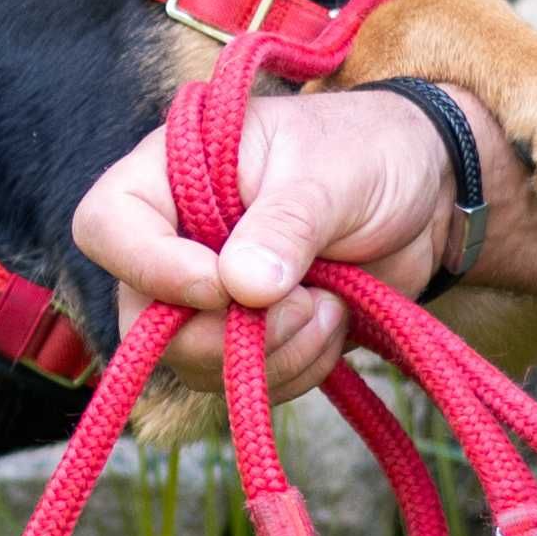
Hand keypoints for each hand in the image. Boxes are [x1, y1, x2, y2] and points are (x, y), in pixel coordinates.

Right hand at [71, 88, 458, 397]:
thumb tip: (239, 288)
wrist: (428, 191)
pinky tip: (337, 322)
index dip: (148, 267)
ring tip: (331, 305)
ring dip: (273, 353)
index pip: (109, 225)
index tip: (220, 286)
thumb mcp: (331, 174)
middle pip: (143, 318)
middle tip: (299, 306)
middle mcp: (176, 239)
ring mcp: (210, 295)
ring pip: (195, 363)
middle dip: (224, 333)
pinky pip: (246, 384)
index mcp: (172, 172)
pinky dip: (296, 368)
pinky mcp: (250, 337)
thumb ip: (285, 225)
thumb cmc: (369, 151)